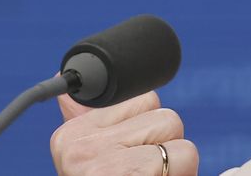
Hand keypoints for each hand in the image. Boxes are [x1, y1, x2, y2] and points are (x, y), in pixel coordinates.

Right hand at [50, 86, 198, 175]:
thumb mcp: (90, 163)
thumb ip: (83, 121)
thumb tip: (66, 84)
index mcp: (69, 139)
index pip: (141, 98)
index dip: (149, 131)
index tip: (133, 158)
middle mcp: (79, 150)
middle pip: (163, 115)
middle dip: (165, 147)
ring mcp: (104, 165)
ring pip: (176, 133)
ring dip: (177, 164)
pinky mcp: (132, 174)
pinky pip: (184, 154)